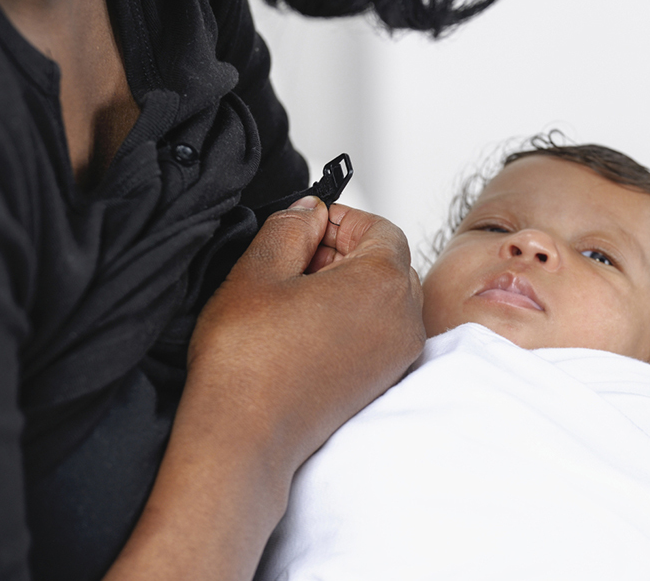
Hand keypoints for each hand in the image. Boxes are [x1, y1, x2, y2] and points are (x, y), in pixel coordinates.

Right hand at [188, 196, 425, 467]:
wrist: (245, 438)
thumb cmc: (248, 361)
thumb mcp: (258, 269)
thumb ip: (290, 226)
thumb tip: (309, 211)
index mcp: (384, 283)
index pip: (380, 228)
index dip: (341, 219)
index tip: (306, 225)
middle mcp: (404, 319)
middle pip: (387, 261)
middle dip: (343, 250)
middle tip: (295, 257)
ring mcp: (398, 354)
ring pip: (383, 297)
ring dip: (346, 284)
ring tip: (295, 294)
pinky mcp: (382, 380)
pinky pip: (379, 330)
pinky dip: (351, 317)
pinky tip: (305, 325)